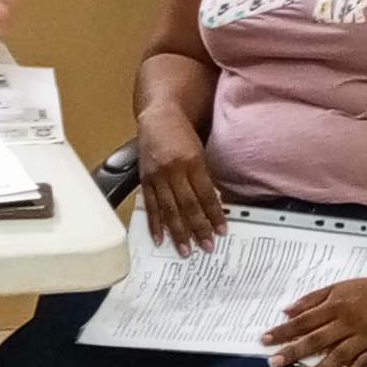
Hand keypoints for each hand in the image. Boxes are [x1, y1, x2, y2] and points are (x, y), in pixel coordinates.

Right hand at [134, 115, 228, 253]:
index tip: (221, 231)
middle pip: (187, 204)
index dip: (214, 214)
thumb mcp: (198, 151)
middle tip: (206, 247)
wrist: (157, 117)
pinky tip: (159, 239)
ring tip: (185, 249)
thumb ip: (204, 176)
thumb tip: (214, 204)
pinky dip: (154, 224)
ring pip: (169, 209)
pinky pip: (150, 206)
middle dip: (198, 228)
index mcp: (191, 161)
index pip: (205, 194)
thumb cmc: (181, 134)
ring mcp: (156, 176)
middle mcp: (173, 170)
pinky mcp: (144, 180)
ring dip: (178, 232)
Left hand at [263, 271, 366, 366]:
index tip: (265, 340)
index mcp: (336, 306)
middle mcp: (348, 322)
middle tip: (275, 362)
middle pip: (318, 339)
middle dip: (295, 351)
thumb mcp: (337, 287)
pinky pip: (362, 365)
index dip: (284, 331)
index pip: (304, 320)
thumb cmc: (366, 289)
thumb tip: (287, 311)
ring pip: (339, 356)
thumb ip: (311, 300)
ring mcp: (364, 337)